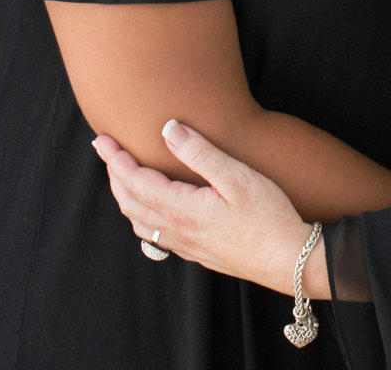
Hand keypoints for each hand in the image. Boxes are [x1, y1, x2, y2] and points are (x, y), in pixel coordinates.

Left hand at [92, 119, 320, 296]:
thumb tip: (169, 129)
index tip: (101, 140)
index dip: (115, 159)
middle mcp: (177, 230)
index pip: (135, 181)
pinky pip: (155, 236)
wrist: (289, 261)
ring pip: (140, 223)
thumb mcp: (237, 177)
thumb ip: (200, 153)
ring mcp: (186, 246)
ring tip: (124, 177)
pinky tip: (153, 209)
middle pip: (130, 203)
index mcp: (182, 208)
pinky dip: (142, 216)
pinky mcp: (197, 253)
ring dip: (125, 198)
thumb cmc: (269, 217)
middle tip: (107, 152)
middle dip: (114, 176)